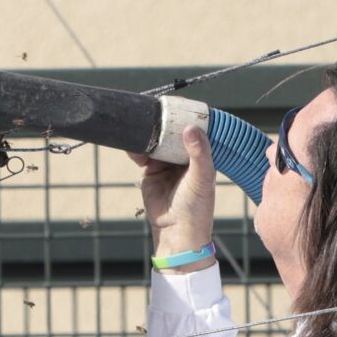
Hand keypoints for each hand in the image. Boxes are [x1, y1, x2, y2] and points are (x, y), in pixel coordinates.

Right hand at [128, 124, 216, 263]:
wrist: (176, 232)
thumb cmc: (196, 207)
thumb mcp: (202, 178)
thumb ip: (199, 153)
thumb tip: (190, 128)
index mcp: (201, 155)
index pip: (194, 130)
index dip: (186, 117)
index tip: (177, 105)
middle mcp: (183, 157)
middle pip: (171, 133)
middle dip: (162, 123)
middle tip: (153, 111)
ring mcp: (166, 164)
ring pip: (155, 142)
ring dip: (147, 136)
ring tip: (140, 128)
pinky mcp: (150, 172)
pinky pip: (142, 155)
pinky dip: (136, 149)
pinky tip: (133, 146)